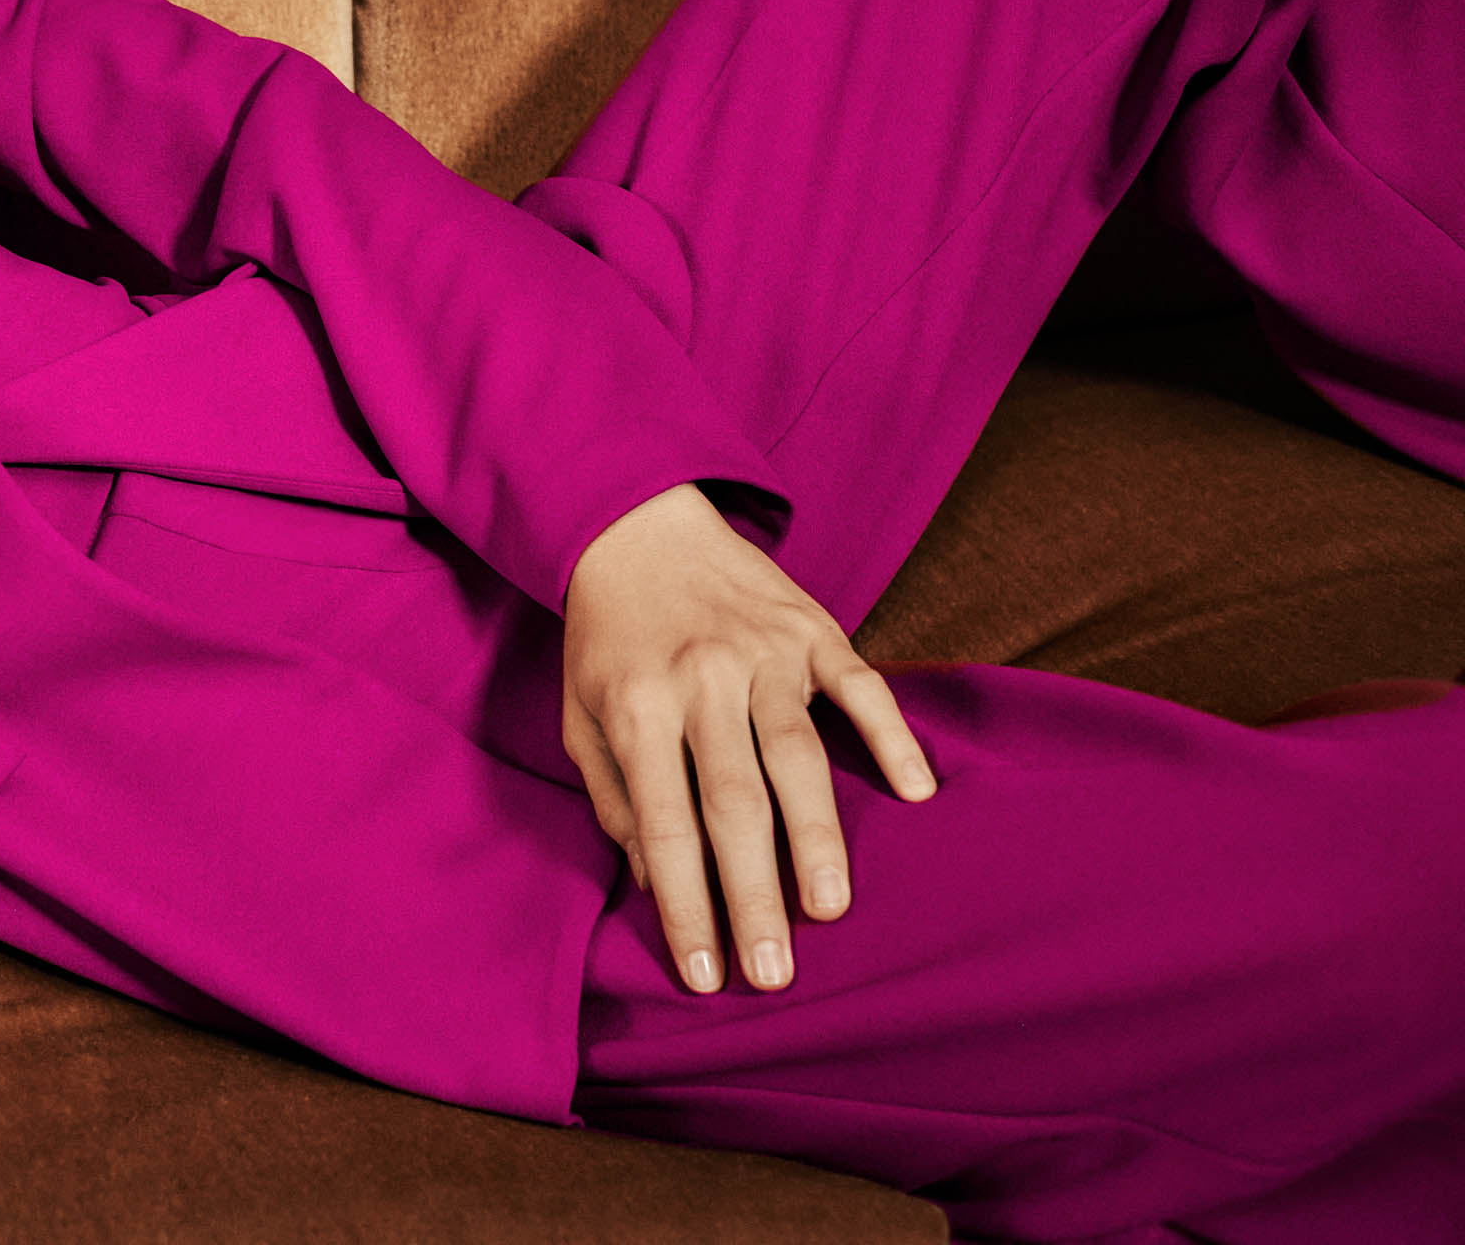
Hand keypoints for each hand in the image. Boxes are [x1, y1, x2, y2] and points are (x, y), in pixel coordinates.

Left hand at [560, 482, 936, 994]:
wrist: (636, 524)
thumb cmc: (606, 639)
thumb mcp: (581, 715)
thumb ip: (615, 798)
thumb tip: (653, 884)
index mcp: (637, 706)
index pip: (663, 826)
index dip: (685, 904)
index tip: (704, 975)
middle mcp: (701, 680)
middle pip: (734, 803)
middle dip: (754, 896)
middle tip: (774, 973)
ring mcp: (763, 652)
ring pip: (797, 755)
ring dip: (818, 837)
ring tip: (830, 910)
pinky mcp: (814, 629)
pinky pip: (861, 688)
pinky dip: (892, 737)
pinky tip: (917, 793)